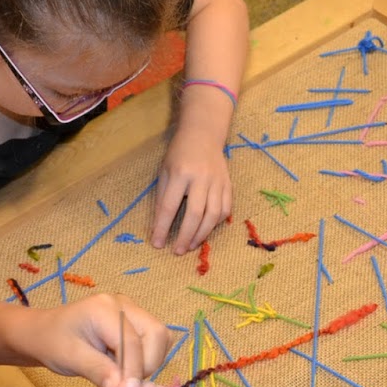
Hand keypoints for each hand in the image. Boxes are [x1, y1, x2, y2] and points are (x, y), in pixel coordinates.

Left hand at [10, 294, 171, 386]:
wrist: (42, 333)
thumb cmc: (51, 343)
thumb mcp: (70, 359)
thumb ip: (99, 372)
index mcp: (104, 308)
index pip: (132, 341)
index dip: (133, 371)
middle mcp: (123, 304)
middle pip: (157, 334)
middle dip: (147, 363)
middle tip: (126, 383)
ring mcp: (132, 310)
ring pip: (161, 338)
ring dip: (150, 361)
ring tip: (123, 374)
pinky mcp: (135, 320)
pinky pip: (155, 340)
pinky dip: (148, 357)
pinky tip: (126, 366)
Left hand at [150, 131, 231, 253]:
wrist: (203, 134)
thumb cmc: (179, 154)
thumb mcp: (164, 172)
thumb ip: (162, 197)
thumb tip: (160, 226)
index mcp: (180, 173)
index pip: (169, 206)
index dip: (162, 227)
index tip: (157, 243)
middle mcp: (201, 178)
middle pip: (194, 214)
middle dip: (185, 236)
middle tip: (178, 251)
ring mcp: (217, 182)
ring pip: (213, 215)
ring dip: (202, 234)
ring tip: (191, 245)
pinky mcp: (228, 185)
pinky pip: (225, 209)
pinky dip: (216, 223)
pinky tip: (206, 230)